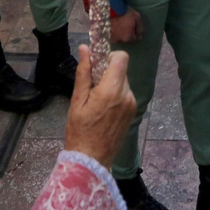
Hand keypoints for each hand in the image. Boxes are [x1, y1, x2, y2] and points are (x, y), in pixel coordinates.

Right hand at [63, 45, 136, 168]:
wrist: (91, 161)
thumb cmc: (79, 131)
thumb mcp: (77, 101)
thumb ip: (83, 73)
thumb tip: (85, 48)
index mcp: (112, 90)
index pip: (121, 58)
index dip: (109, 57)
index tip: (96, 66)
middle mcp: (127, 95)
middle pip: (121, 70)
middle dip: (107, 73)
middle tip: (91, 88)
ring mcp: (132, 105)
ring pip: (123, 82)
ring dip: (111, 85)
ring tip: (96, 103)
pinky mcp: (133, 113)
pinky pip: (125, 95)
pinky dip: (116, 96)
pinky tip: (104, 111)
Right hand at [110, 7, 143, 44]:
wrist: (110, 9)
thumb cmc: (124, 13)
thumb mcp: (137, 17)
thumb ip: (140, 27)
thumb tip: (140, 35)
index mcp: (127, 38)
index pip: (135, 38)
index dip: (136, 31)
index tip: (134, 25)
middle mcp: (119, 41)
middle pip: (126, 38)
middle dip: (127, 33)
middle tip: (126, 24)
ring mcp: (111, 38)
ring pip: (118, 37)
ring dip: (119, 33)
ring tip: (119, 24)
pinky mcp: (104, 34)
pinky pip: (111, 35)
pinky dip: (113, 31)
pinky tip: (113, 25)